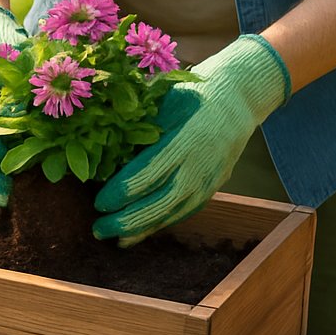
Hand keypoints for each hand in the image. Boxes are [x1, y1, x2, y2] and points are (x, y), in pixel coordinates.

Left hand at [94, 35, 290, 246]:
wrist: (237, 98)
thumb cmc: (190, 95)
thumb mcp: (162, 101)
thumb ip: (136, 125)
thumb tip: (98, 146)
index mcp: (183, 139)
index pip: (147, 174)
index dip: (120, 193)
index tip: (98, 202)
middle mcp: (199, 164)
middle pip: (160, 203)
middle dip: (127, 221)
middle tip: (98, 229)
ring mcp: (209, 179)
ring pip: (173, 214)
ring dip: (143, 230)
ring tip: (115, 239)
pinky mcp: (213, 188)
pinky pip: (185, 212)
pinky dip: (161, 224)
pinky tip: (140, 233)